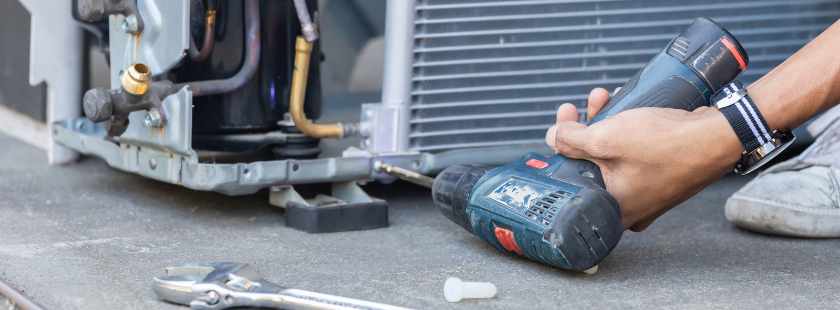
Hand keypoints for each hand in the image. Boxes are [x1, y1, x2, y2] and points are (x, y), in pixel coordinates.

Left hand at [545, 88, 742, 230]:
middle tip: (575, 108)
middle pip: (590, 165)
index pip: (572, 180)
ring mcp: (648, 191)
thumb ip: (572, 140)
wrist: (719, 137)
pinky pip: (632, 152)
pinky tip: (622, 105)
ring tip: (601, 96)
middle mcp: (630, 206)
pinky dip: (624, 130)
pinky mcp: (661, 174)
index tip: (561, 124)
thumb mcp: (606, 139)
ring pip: (612, 154)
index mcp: (613, 208)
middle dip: (582, 129)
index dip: (562, 148)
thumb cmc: (666, 145)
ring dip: (602, 123)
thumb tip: (554, 136)